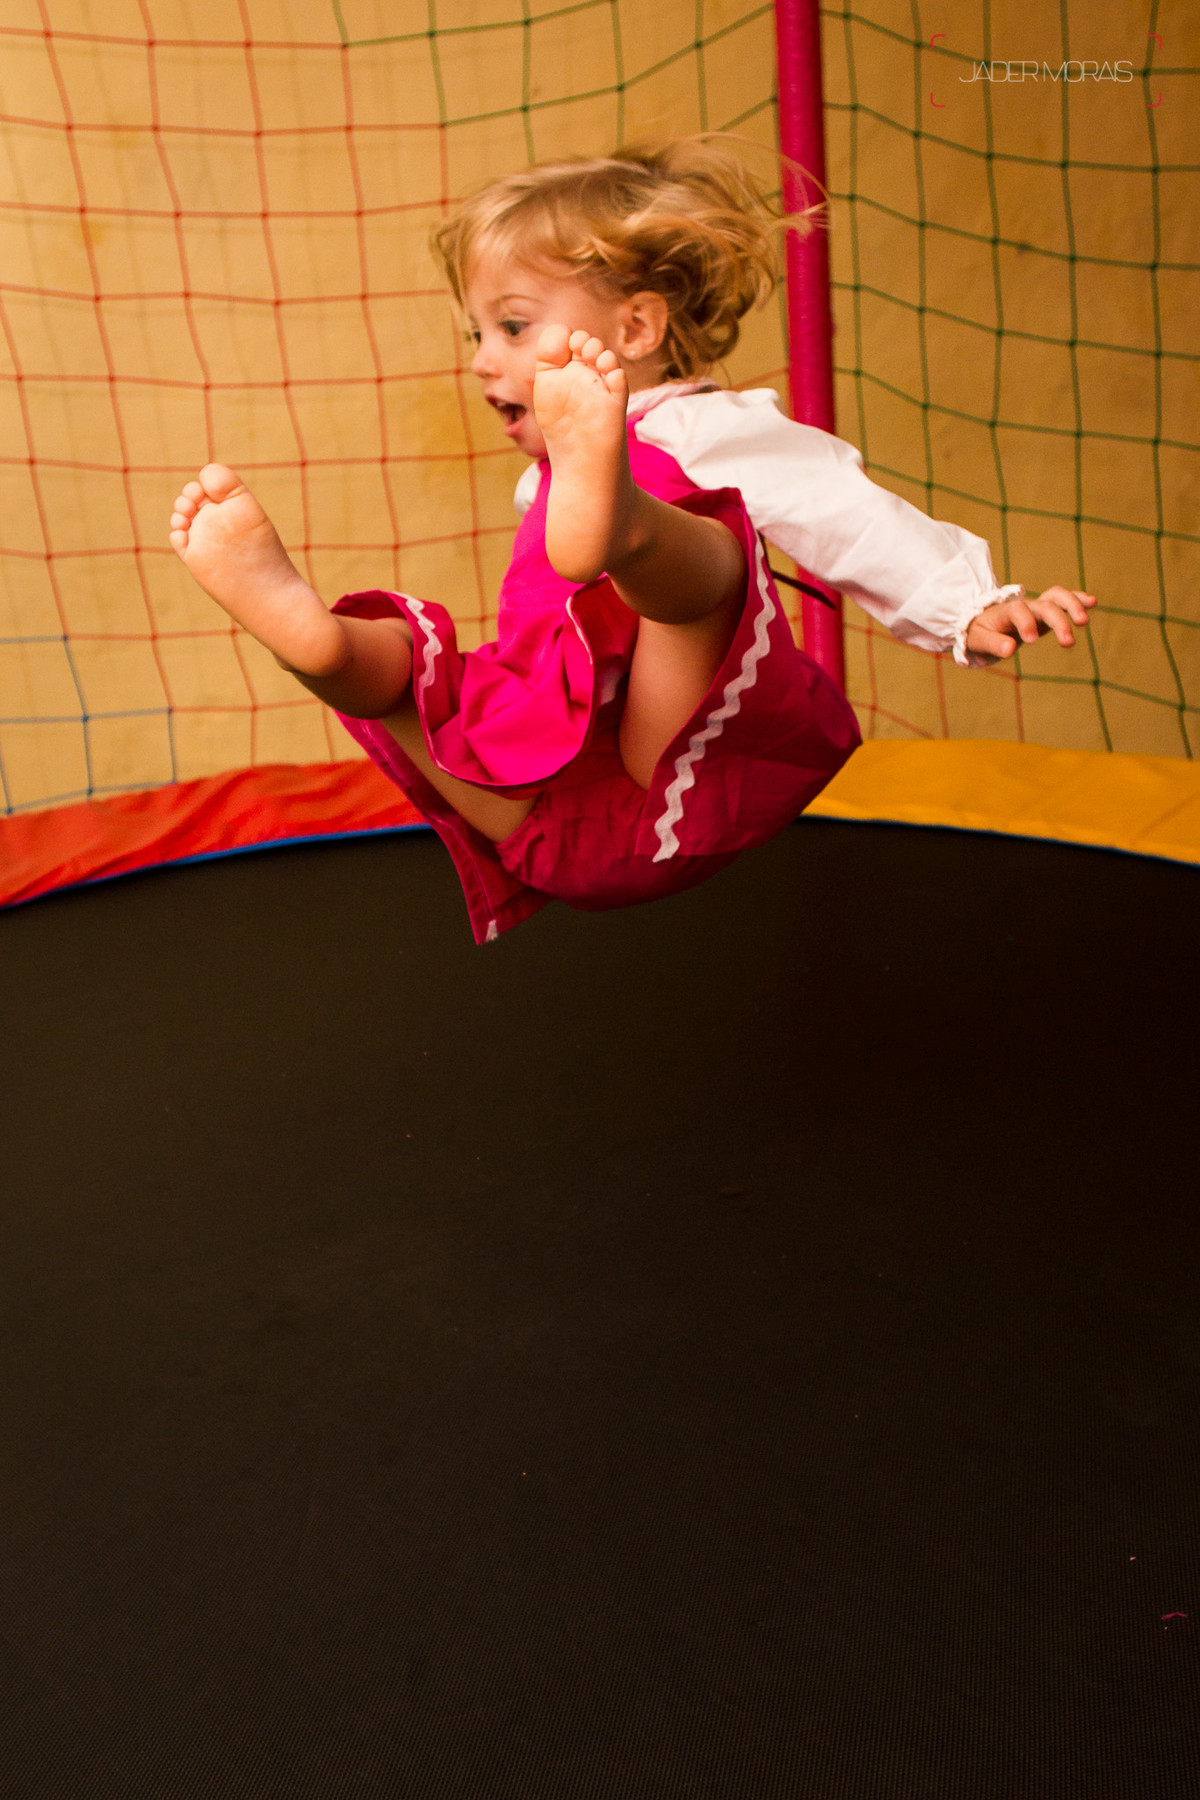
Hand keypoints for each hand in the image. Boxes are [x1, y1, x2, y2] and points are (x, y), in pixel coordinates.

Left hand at [965, 586, 1095, 659]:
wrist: (980, 626)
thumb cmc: (978, 634)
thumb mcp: (977, 641)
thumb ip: (993, 644)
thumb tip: (1010, 649)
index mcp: (1005, 612)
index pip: (1018, 611)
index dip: (1025, 623)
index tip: (1031, 640)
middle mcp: (1024, 606)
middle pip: (1045, 604)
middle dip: (1058, 620)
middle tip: (1068, 642)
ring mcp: (1037, 608)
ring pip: (1057, 597)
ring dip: (1072, 606)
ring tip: (1084, 622)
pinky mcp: (1046, 614)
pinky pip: (1063, 602)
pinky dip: (1077, 600)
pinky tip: (1092, 602)